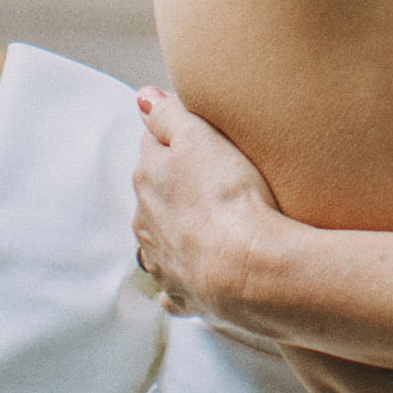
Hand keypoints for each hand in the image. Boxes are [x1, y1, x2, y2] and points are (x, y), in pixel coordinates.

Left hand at [133, 83, 281, 327]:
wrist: (248, 271)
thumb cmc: (227, 198)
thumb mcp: (199, 138)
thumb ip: (169, 116)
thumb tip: (144, 98)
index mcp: (148, 180)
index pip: (152, 147)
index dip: (175, 139)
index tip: (198, 138)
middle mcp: (147, 223)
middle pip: (155, 195)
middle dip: (173, 188)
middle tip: (208, 182)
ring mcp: (164, 262)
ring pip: (160, 240)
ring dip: (175, 233)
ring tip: (205, 228)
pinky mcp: (185, 295)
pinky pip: (177, 286)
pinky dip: (183, 280)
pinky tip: (198, 277)